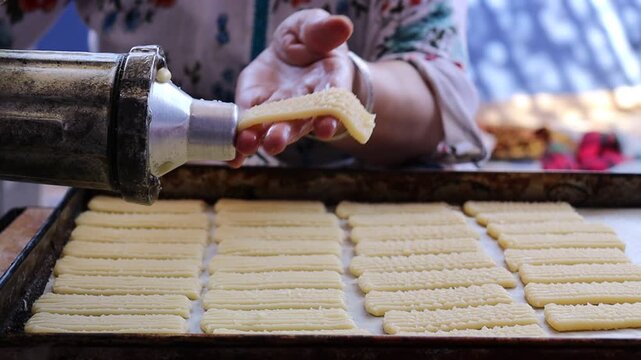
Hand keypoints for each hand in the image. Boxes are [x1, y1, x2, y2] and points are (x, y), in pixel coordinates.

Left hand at [230, 9, 353, 167]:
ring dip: (262, 139)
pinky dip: (242, 146)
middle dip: (286, 133)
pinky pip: (249, 128)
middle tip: (275, 141)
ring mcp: (280, 110)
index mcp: (328, 83)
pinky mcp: (255, 108)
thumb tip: (341, 25)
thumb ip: (323, 29)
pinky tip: (234, 159)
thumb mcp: (314, 26)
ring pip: (274, 129)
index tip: (326, 126)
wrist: (293, 50)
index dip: (330, 115)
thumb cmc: (310, 39)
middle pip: (298, 122)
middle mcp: (305, 105)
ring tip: (249, 145)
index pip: (332, 102)